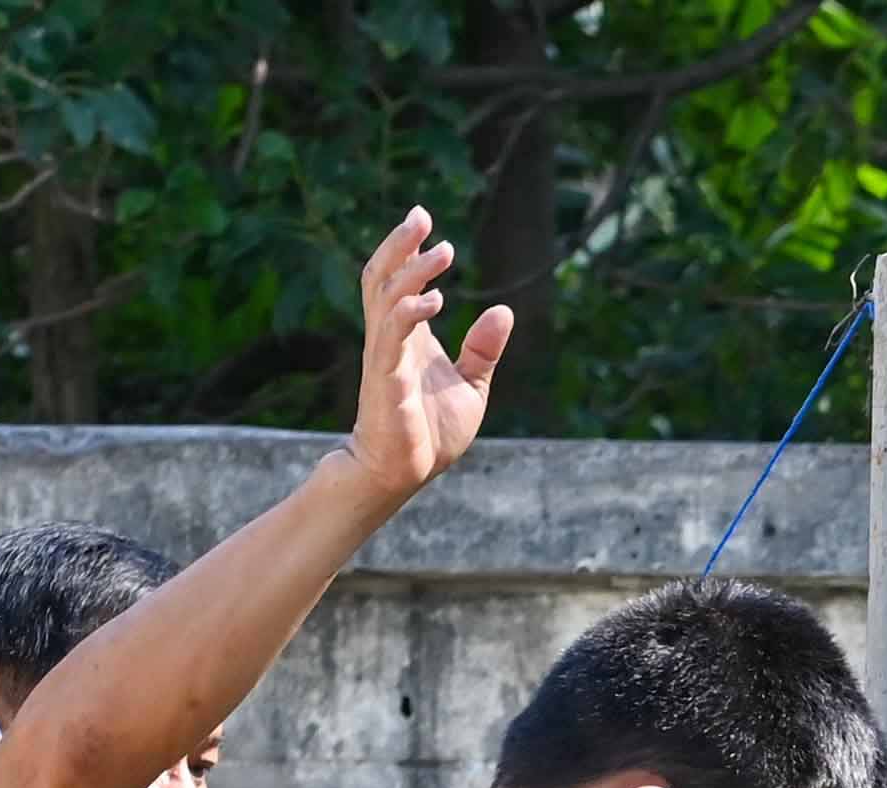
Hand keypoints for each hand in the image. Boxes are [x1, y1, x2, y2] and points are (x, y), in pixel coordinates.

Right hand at [342, 206, 509, 505]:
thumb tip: (504, 310)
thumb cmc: (431, 433)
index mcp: (407, 336)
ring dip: (412, 272)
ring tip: (442, 252)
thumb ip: (483, 349)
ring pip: (386, 298)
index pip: (398, 280)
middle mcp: (390, 338)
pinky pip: (391, 338)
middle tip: (419, 215)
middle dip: (399, 244)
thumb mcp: (471, 386)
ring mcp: (385, 357)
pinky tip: (433, 300)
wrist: (404, 473)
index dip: (407, 249)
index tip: (423, 220)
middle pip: (382, 277)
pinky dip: (409, 314)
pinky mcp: (386, 380)